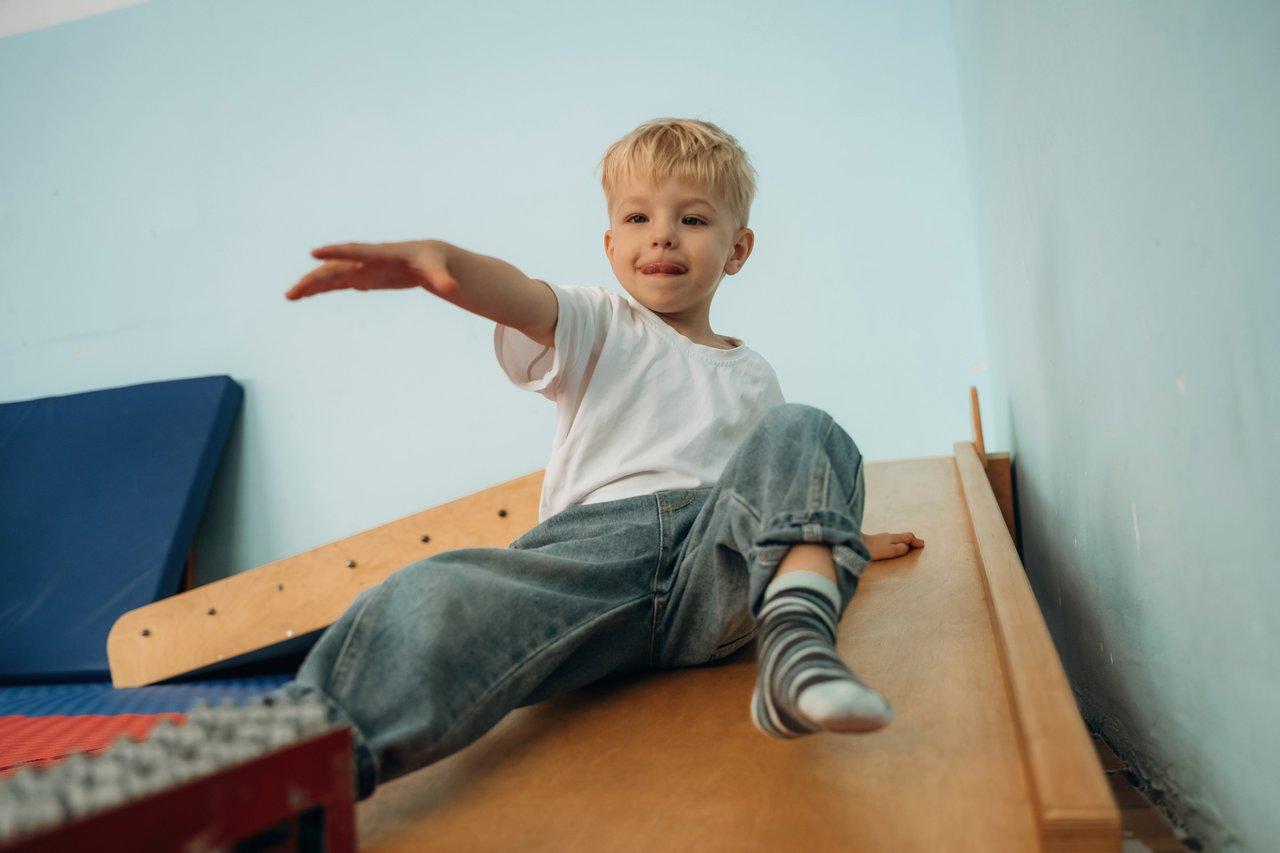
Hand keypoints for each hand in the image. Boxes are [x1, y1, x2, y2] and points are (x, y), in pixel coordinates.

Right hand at [284, 240, 459, 300]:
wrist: (427, 258)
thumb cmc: (433, 261)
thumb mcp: (438, 269)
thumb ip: (441, 279)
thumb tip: (453, 290)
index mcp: (382, 254)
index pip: (357, 252)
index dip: (337, 252)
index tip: (315, 252)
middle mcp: (366, 260)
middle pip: (336, 268)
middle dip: (316, 278)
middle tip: (295, 290)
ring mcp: (360, 269)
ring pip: (331, 276)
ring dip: (311, 285)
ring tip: (290, 296)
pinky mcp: (360, 278)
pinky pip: (335, 284)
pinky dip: (319, 289)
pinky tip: (302, 296)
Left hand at [863, 531, 924, 560]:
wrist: (854, 544)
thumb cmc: (873, 549)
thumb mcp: (890, 551)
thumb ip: (900, 549)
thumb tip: (906, 547)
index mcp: (894, 537)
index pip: (908, 537)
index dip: (916, 541)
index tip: (922, 545)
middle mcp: (888, 536)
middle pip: (903, 536)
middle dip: (911, 540)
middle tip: (917, 544)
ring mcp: (881, 537)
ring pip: (895, 538)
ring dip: (903, 541)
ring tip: (907, 545)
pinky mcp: (874, 541)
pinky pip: (889, 540)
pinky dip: (895, 542)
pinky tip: (891, 546)